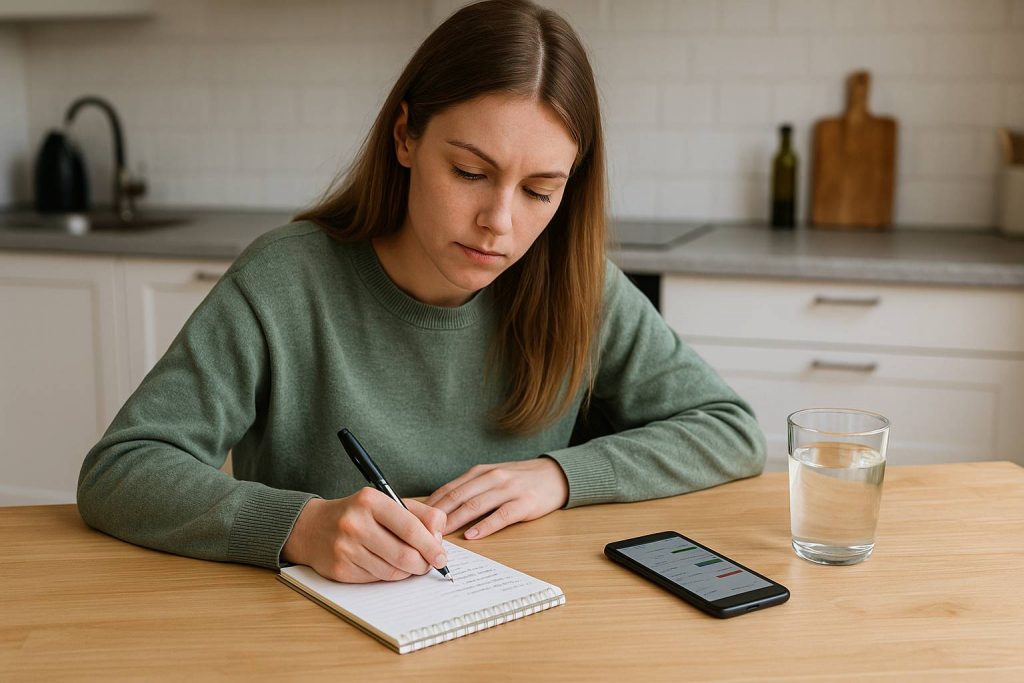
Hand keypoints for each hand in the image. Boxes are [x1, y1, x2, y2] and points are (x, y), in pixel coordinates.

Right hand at [281, 488, 447, 582]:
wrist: (312, 528)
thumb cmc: (358, 514)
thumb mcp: (386, 503)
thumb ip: (419, 514)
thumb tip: (439, 538)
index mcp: (371, 501)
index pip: (411, 528)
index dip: (431, 546)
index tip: (441, 556)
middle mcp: (355, 524)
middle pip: (404, 554)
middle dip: (423, 563)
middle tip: (429, 563)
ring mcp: (345, 548)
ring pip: (392, 571)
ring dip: (407, 571)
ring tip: (410, 564)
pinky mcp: (340, 570)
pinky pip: (376, 579)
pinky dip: (388, 576)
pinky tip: (386, 565)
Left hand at [424, 457, 568, 539]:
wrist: (555, 475)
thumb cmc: (520, 480)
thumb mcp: (493, 476)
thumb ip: (471, 488)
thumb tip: (441, 507)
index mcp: (481, 472)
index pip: (450, 488)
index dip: (432, 505)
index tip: (416, 519)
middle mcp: (492, 477)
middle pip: (458, 497)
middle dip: (438, 515)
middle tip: (422, 531)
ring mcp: (509, 489)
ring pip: (476, 505)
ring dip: (456, 521)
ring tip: (440, 536)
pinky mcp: (524, 503)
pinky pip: (501, 515)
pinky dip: (485, 526)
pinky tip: (473, 535)